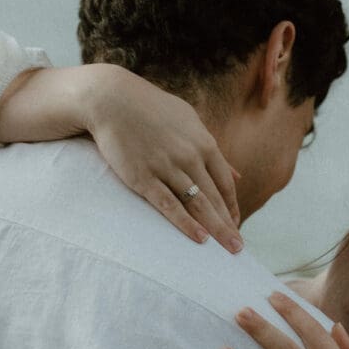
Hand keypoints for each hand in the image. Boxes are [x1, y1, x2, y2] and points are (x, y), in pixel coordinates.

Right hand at [0, 64, 242, 251]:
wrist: (110, 99)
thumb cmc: (151, 109)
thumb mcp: (189, 121)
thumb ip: (212, 149)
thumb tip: (236, 174)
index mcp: (203, 143)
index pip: (225, 183)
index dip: (232, 206)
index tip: (236, 225)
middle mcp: (189, 157)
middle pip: (215, 198)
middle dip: (228, 225)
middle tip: (238, 249)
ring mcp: (167, 167)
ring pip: (197, 204)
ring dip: (215, 229)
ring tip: (228, 250)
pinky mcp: (143, 177)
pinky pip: (169, 205)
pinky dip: (186, 223)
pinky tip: (199, 239)